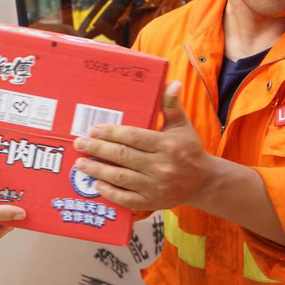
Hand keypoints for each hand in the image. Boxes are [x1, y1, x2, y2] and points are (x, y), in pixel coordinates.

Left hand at [72, 81, 211, 210]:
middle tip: (79, 144)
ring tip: (80, 163)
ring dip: (98, 170)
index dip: (111, 133)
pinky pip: (126, 199)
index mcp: (166, 145)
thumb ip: (171, 105)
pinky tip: (95, 184)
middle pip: (123, 156)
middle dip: (98, 149)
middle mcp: (161, 166)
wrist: (204, 182)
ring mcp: (156, 187)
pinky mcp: (152, 202)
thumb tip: (172, 82)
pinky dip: (110, 192)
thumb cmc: (188, 150)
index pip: (133, 137)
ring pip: (121, 178)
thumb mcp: (182, 126)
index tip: (93, 129)